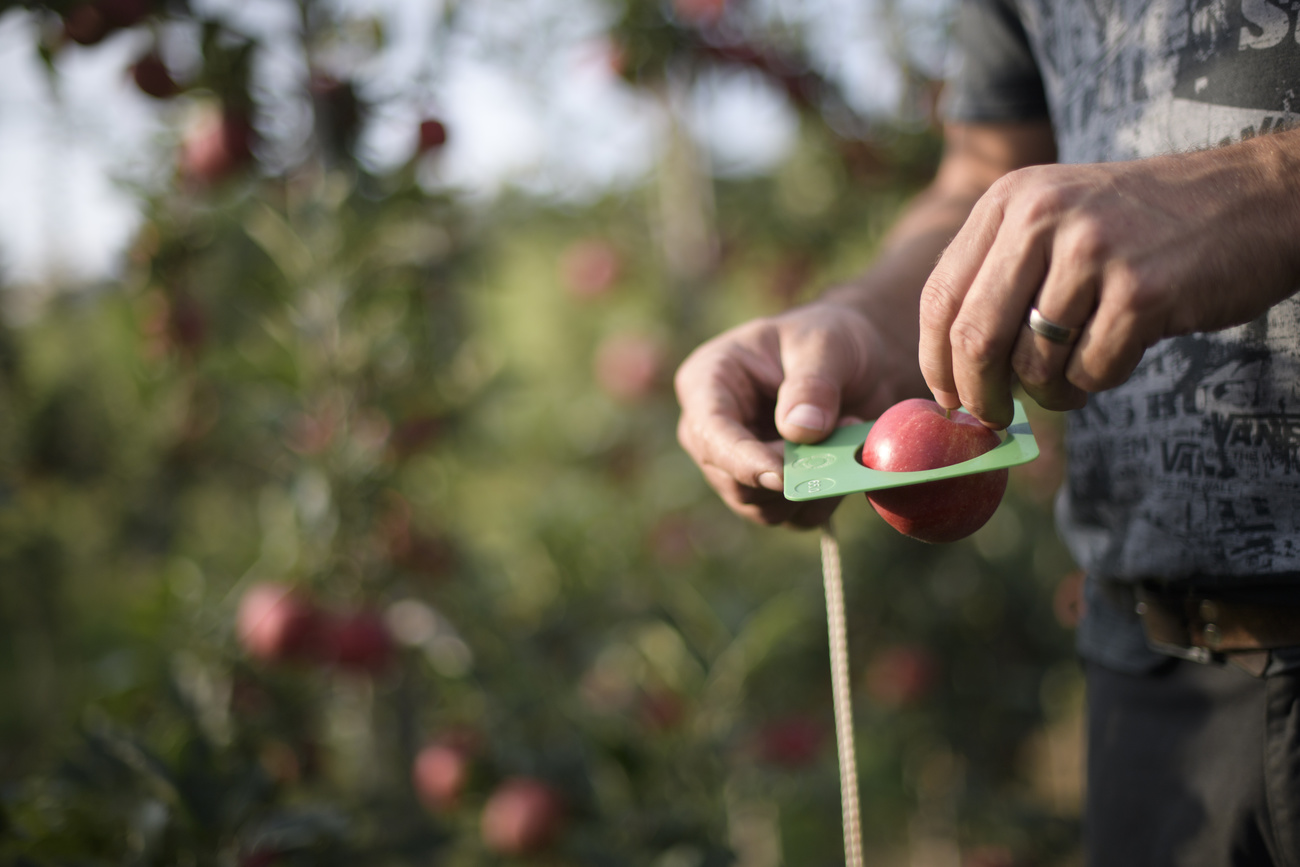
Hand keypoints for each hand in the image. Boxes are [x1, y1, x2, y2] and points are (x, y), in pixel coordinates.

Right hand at [674, 301, 908, 526]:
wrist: (859, 361)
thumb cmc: (831, 339)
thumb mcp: (827, 345)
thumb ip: (812, 384)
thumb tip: (799, 432)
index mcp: (707, 382)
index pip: (709, 432)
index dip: (741, 460)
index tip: (782, 476)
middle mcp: (711, 430)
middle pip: (729, 479)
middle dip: (787, 473)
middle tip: (840, 436)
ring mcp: (738, 464)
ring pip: (759, 507)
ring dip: (810, 486)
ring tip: (848, 436)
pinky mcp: (768, 490)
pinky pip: (790, 517)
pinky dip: (823, 499)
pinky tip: (846, 462)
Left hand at [918, 136, 1299, 427]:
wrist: (1251, 199)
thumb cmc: (1140, 228)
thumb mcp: (1056, 219)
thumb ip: (999, 277)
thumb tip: (951, 375)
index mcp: (1009, 199)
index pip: (941, 296)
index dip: (936, 360)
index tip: (947, 397)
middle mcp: (1042, 216)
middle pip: (975, 337)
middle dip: (979, 394)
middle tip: (992, 417)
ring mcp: (1093, 251)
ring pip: (1033, 363)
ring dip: (1048, 391)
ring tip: (1074, 372)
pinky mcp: (1142, 291)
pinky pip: (1090, 372)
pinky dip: (1095, 382)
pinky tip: (1118, 353)